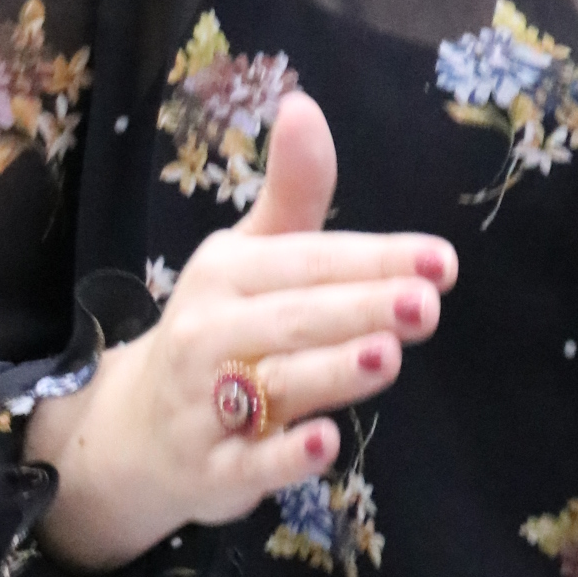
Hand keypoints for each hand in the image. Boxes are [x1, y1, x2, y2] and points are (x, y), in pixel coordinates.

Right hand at [27, 92, 455, 572]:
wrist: (137, 430)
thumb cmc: (219, 327)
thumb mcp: (251, 256)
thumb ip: (293, 193)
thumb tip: (304, 103)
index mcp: (227, 274)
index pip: (308, 262)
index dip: (373, 261)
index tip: (440, 262)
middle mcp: (210, 334)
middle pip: (294, 319)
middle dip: (360, 310)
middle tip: (427, 305)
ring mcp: (206, 406)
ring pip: (274, 386)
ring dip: (331, 372)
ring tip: (389, 356)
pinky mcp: (211, 472)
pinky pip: (246, 465)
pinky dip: (282, 458)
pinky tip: (326, 444)